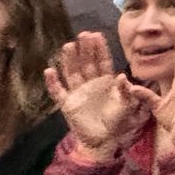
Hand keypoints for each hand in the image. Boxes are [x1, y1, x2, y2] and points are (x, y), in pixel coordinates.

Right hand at [44, 33, 149, 162]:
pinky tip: (49, 71)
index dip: (99, 48)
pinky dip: (53, 83)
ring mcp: (78, 92)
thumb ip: (124, 92)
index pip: (102, 61)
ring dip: (69, 60)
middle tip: (83, 34)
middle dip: (85, 49)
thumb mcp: (125, 106)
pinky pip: (58, 92)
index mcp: (105, 82)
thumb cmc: (116, 122)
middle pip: (86, 63)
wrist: (103, 140)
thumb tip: (122, 76)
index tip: (97, 34)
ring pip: (72, 72)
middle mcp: (90, 83)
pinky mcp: (67, 104)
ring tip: (68, 46)